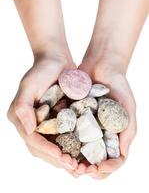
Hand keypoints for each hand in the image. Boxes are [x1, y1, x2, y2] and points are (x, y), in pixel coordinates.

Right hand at [7, 53, 77, 171]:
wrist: (56, 60)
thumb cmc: (42, 70)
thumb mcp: (29, 85)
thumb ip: (23, 107)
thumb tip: (28, 130)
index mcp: (21, 117)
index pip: (32, 140)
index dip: (46, 150)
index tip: (61, 157)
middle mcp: (30, 123)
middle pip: (41, 148)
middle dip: (56, 158)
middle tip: (72, 167)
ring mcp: (44, 122)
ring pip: (52, 146)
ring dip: (63, 157)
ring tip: (77, 166)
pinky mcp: (56, 119)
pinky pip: (62, 137)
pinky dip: (69, 147)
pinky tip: (80, 153)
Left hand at [73, 60, 136, 178]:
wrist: (101, 67)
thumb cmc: (119, 87)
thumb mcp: (128, 108)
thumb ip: (128, 131)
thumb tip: (122, 155)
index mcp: (114, 134)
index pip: (113, 160)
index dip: (107, 168)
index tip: (98, 168)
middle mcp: (99, 133)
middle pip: (94, 159)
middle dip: (87, 168)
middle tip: (79, 170)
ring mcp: (85, 126)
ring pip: (78, 149)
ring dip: (74, 159)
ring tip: (68, 163)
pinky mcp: (73, 117)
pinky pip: (67, 132)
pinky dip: (64, 141)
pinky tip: (59, 145)